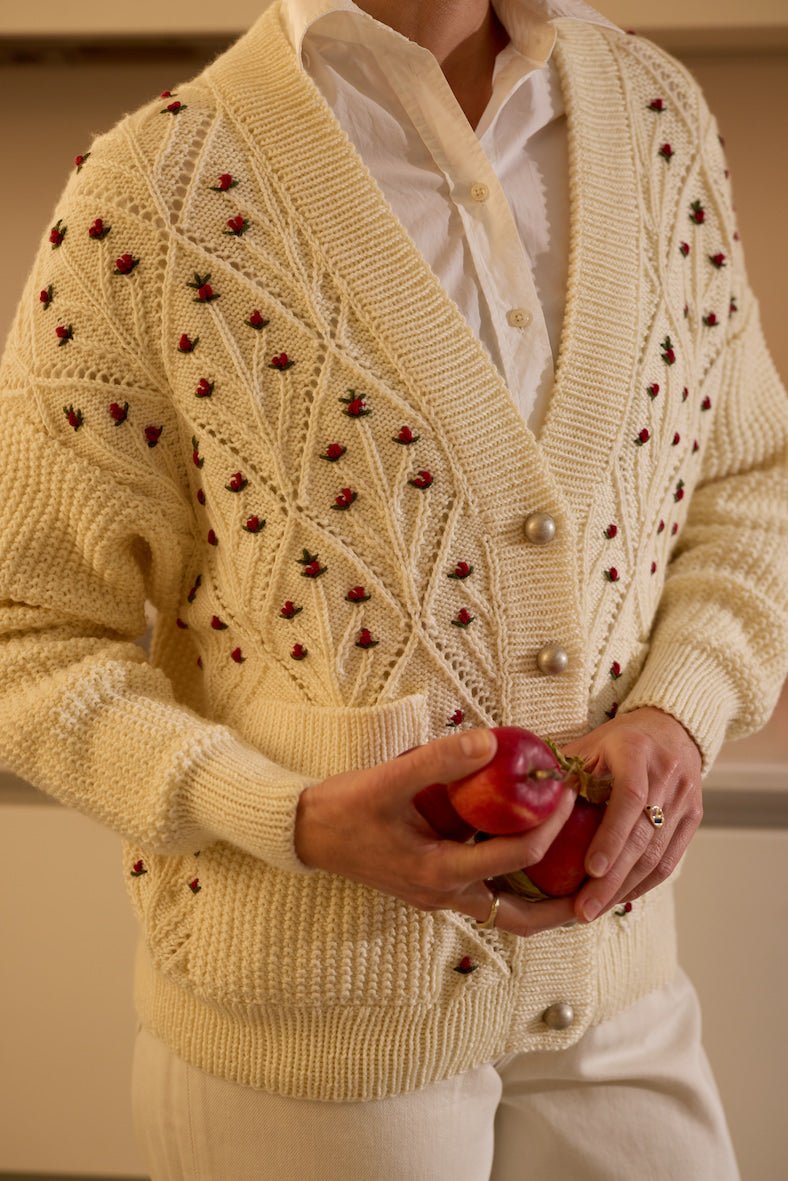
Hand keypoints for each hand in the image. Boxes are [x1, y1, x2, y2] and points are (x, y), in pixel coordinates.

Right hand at [295, 727, 578, 936]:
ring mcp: (440, 896)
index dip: (548, 827)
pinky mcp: (434, 888)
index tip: (568, 795)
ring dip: (545, 902)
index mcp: (438, 872)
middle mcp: (444, 895)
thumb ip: (439, 760)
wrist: (305, 834)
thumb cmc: (344, 807)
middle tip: (604, 884)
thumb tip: (491, 741)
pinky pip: (489, 896)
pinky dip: (518, 886)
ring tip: (581, 880)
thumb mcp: (389, 779)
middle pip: (522, 918)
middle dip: (565, 906)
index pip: (512, 856)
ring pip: (508, 914)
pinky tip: (533, 859)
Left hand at [560, 706, 702, 921]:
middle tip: (582, 909)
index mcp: (636, 751)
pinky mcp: (694, 818)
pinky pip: (670, 859)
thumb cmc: (616, 740)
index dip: (610, 835)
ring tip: (593, 911)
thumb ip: (562, 773)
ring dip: (625, 888)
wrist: (671, 729)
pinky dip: (643, 883)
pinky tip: (618, 898)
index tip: (589, 869)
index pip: (629, 798)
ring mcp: (686, 798)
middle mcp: (667, 774)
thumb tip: (523, 806)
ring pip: (658, 854)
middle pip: (644, 835)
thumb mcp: (587, 745)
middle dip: (612, 878)